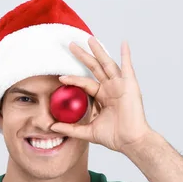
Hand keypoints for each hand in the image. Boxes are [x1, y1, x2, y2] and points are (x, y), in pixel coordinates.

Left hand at [50, 37, 153, 152]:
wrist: (130, 142)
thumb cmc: (114, 137)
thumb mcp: (88, 131)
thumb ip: (71, 129)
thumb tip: (52, 127)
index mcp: (102, 97)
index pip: (85, 83)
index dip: (73, 78)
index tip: (60, 76)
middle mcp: (111, 88)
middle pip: (94, 68)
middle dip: (83, 56)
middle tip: (71, 45)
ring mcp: (120, 85)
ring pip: (107, 64)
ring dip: (99, 51)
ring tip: (90, 39)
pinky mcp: (130, 86)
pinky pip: (128, 67)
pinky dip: (126, 55)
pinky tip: (124, 43)